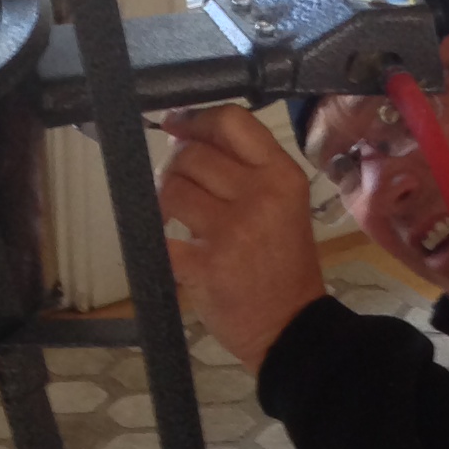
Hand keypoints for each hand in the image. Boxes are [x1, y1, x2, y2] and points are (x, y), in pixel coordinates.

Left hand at [156, 104, 327, 370]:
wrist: (292, 328)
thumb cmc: (283, 263)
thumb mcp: (284, 204)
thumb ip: (245, 168)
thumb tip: (183, 135)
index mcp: (282, 176)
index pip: (232, 122)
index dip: (196, 120)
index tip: (177, 128)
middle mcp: (260, 196)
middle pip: (193, 154)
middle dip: (174, 167)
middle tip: (180, 189)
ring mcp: (232, 231)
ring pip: (171, 189)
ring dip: (163, 201)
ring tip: (176, 219)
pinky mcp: (205, 265)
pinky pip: (160, 235)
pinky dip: (157, 238)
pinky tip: (170, 246)